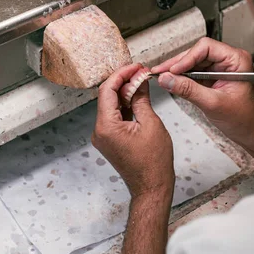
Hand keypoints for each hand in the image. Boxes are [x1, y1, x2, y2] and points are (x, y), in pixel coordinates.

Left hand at [92, 64, 173, 197]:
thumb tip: (139, 81)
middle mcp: (100, 131)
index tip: (135, 67)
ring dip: (124, 93)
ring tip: (141, 82)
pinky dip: (125, 105)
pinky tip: (137, 97)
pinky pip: (114, 116)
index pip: (107, 90)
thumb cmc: (153, 163)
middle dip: (123, 81)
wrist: (152, 187)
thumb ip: (141, 99)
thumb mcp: (151, 124)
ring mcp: (103, 136)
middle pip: (107, 96)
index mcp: (107, 126)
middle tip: (140, 72)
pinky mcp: (109, 139)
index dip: (121, 74)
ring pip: (111, 105)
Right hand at [151, 38, 253, 143]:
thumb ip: (188, 90)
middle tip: (160, 72)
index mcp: (236, 60)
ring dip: (177, 70)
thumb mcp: (214, 104)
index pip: (206, 47)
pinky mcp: (213, 79)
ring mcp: (220, 69)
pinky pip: (194, 74)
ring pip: (193, 63)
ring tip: (161, 77)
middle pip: (196, 53)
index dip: (187, 58)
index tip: (173, 70)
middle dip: (177, 63)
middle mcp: (228, 61)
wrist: (252, 133)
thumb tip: (167, 79)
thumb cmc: (245, 119)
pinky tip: (171, 82)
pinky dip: (182, 78)